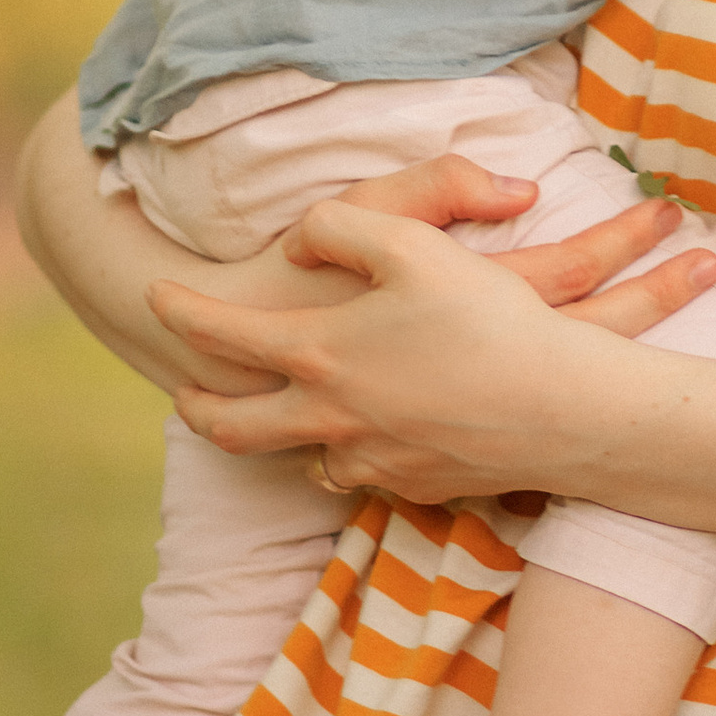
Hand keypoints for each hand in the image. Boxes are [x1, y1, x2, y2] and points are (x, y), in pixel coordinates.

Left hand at [152, 192, 715, 503]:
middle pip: (236, 429)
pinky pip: (365, 475)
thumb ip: (338, 227)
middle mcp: (331, 418)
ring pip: (305, 459)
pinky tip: (367, 440)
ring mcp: (372, 462)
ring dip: (287, 438)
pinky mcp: (416, 488)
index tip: (154, 297)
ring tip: (284, 417)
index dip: (181, 313)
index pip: (223, 336)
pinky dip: (353, 457)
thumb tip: (300, 245)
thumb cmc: (487, 318)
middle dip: (200, 410)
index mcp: (319, 355)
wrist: (561, 410)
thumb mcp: (409, 239)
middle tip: (182, 395)